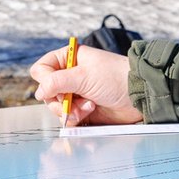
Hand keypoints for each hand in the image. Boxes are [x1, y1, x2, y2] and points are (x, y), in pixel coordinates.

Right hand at [27, 45, 143, 125]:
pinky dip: (75, 118)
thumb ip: (56, 82)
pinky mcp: (84, 109)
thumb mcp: (83, 76)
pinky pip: (69, 118)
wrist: (140, 94)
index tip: (55, 87)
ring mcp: (77, 94)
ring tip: (87, 108)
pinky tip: (89, 113)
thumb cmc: (115, 78)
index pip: (42, 69)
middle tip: (71, 101)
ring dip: (69, 110)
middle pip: (47, 92)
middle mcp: (71, 76)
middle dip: (58, 100)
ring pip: (57, 107)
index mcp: (69, 60)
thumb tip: (39, 92)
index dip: (45, 79)